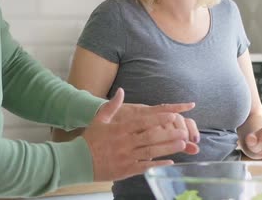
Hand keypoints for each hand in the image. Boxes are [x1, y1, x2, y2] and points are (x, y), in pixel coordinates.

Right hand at [82, 88, 197, 181]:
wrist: (78, 161)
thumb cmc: (90, 140)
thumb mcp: (100, 120)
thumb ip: (112, 105)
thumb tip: (120, 91)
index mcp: (120, 129)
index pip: (143, 122)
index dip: (159, 118)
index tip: (172, 115)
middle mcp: (125, 142)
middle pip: (151, 136)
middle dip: (169, 134)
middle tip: (183, 131)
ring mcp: (127, 156)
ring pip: (151, 151)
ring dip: (168, 148)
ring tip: (183, 144)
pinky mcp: (127, 169)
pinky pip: (146, 167)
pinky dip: (158, 164)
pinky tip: (170, 162)